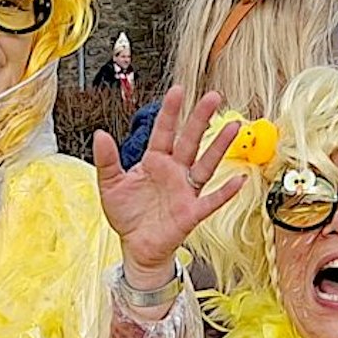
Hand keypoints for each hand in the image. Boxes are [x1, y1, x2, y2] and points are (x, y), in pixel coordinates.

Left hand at [92, 87, 244, 289]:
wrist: (136, 246)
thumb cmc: (128, 215)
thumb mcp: (110, 185)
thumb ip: (106, 161)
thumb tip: (100, 134)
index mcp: (154, 162)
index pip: (164, 132)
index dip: (170, 112)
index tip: (177, 91)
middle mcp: (174, 172)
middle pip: (190, 141)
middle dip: (200, 119)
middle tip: (213, 97)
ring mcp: (185, 190)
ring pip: (206, 164)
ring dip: (219, 146)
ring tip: (234, 126)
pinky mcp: (191, 212)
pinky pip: (212, 200)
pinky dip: (225, 191)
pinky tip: (238, 179)